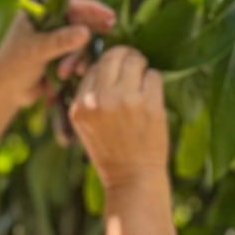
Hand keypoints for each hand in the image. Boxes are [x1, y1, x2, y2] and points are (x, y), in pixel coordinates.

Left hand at [0, 0, 114, 107]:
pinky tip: (74, 75)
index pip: (70, 4)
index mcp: (40, 12)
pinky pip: (79, 57)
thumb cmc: (13, 66)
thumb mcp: (37, 51)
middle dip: (83, 40)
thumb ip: (61, 41)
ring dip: (76, 58)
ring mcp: (57, 40)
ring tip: (64, 73)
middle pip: (80, 23)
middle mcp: (50, 23)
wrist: (6, 93)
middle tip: (102, 45)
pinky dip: (78, 65)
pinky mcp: (61, 57)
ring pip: (80, 44)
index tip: (109, 16)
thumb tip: (86, 32)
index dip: (91, 9)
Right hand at [69, 46, 168, 188]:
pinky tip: (151, 97)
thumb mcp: (86, 126)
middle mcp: (99, 99)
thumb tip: (104, 63)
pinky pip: (154, 75)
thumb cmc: (111, 152)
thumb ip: (90, 97)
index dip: (106, 68)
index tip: (116, 75)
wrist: (132, 179)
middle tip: (134, 63)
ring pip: (135, 60)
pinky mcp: (149, 104)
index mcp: (80, 104)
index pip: (92, 67)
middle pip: (113, 56)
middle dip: (125, 56)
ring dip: (141, 66)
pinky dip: (154, 81)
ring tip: (143, 80)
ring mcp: (125, 100)